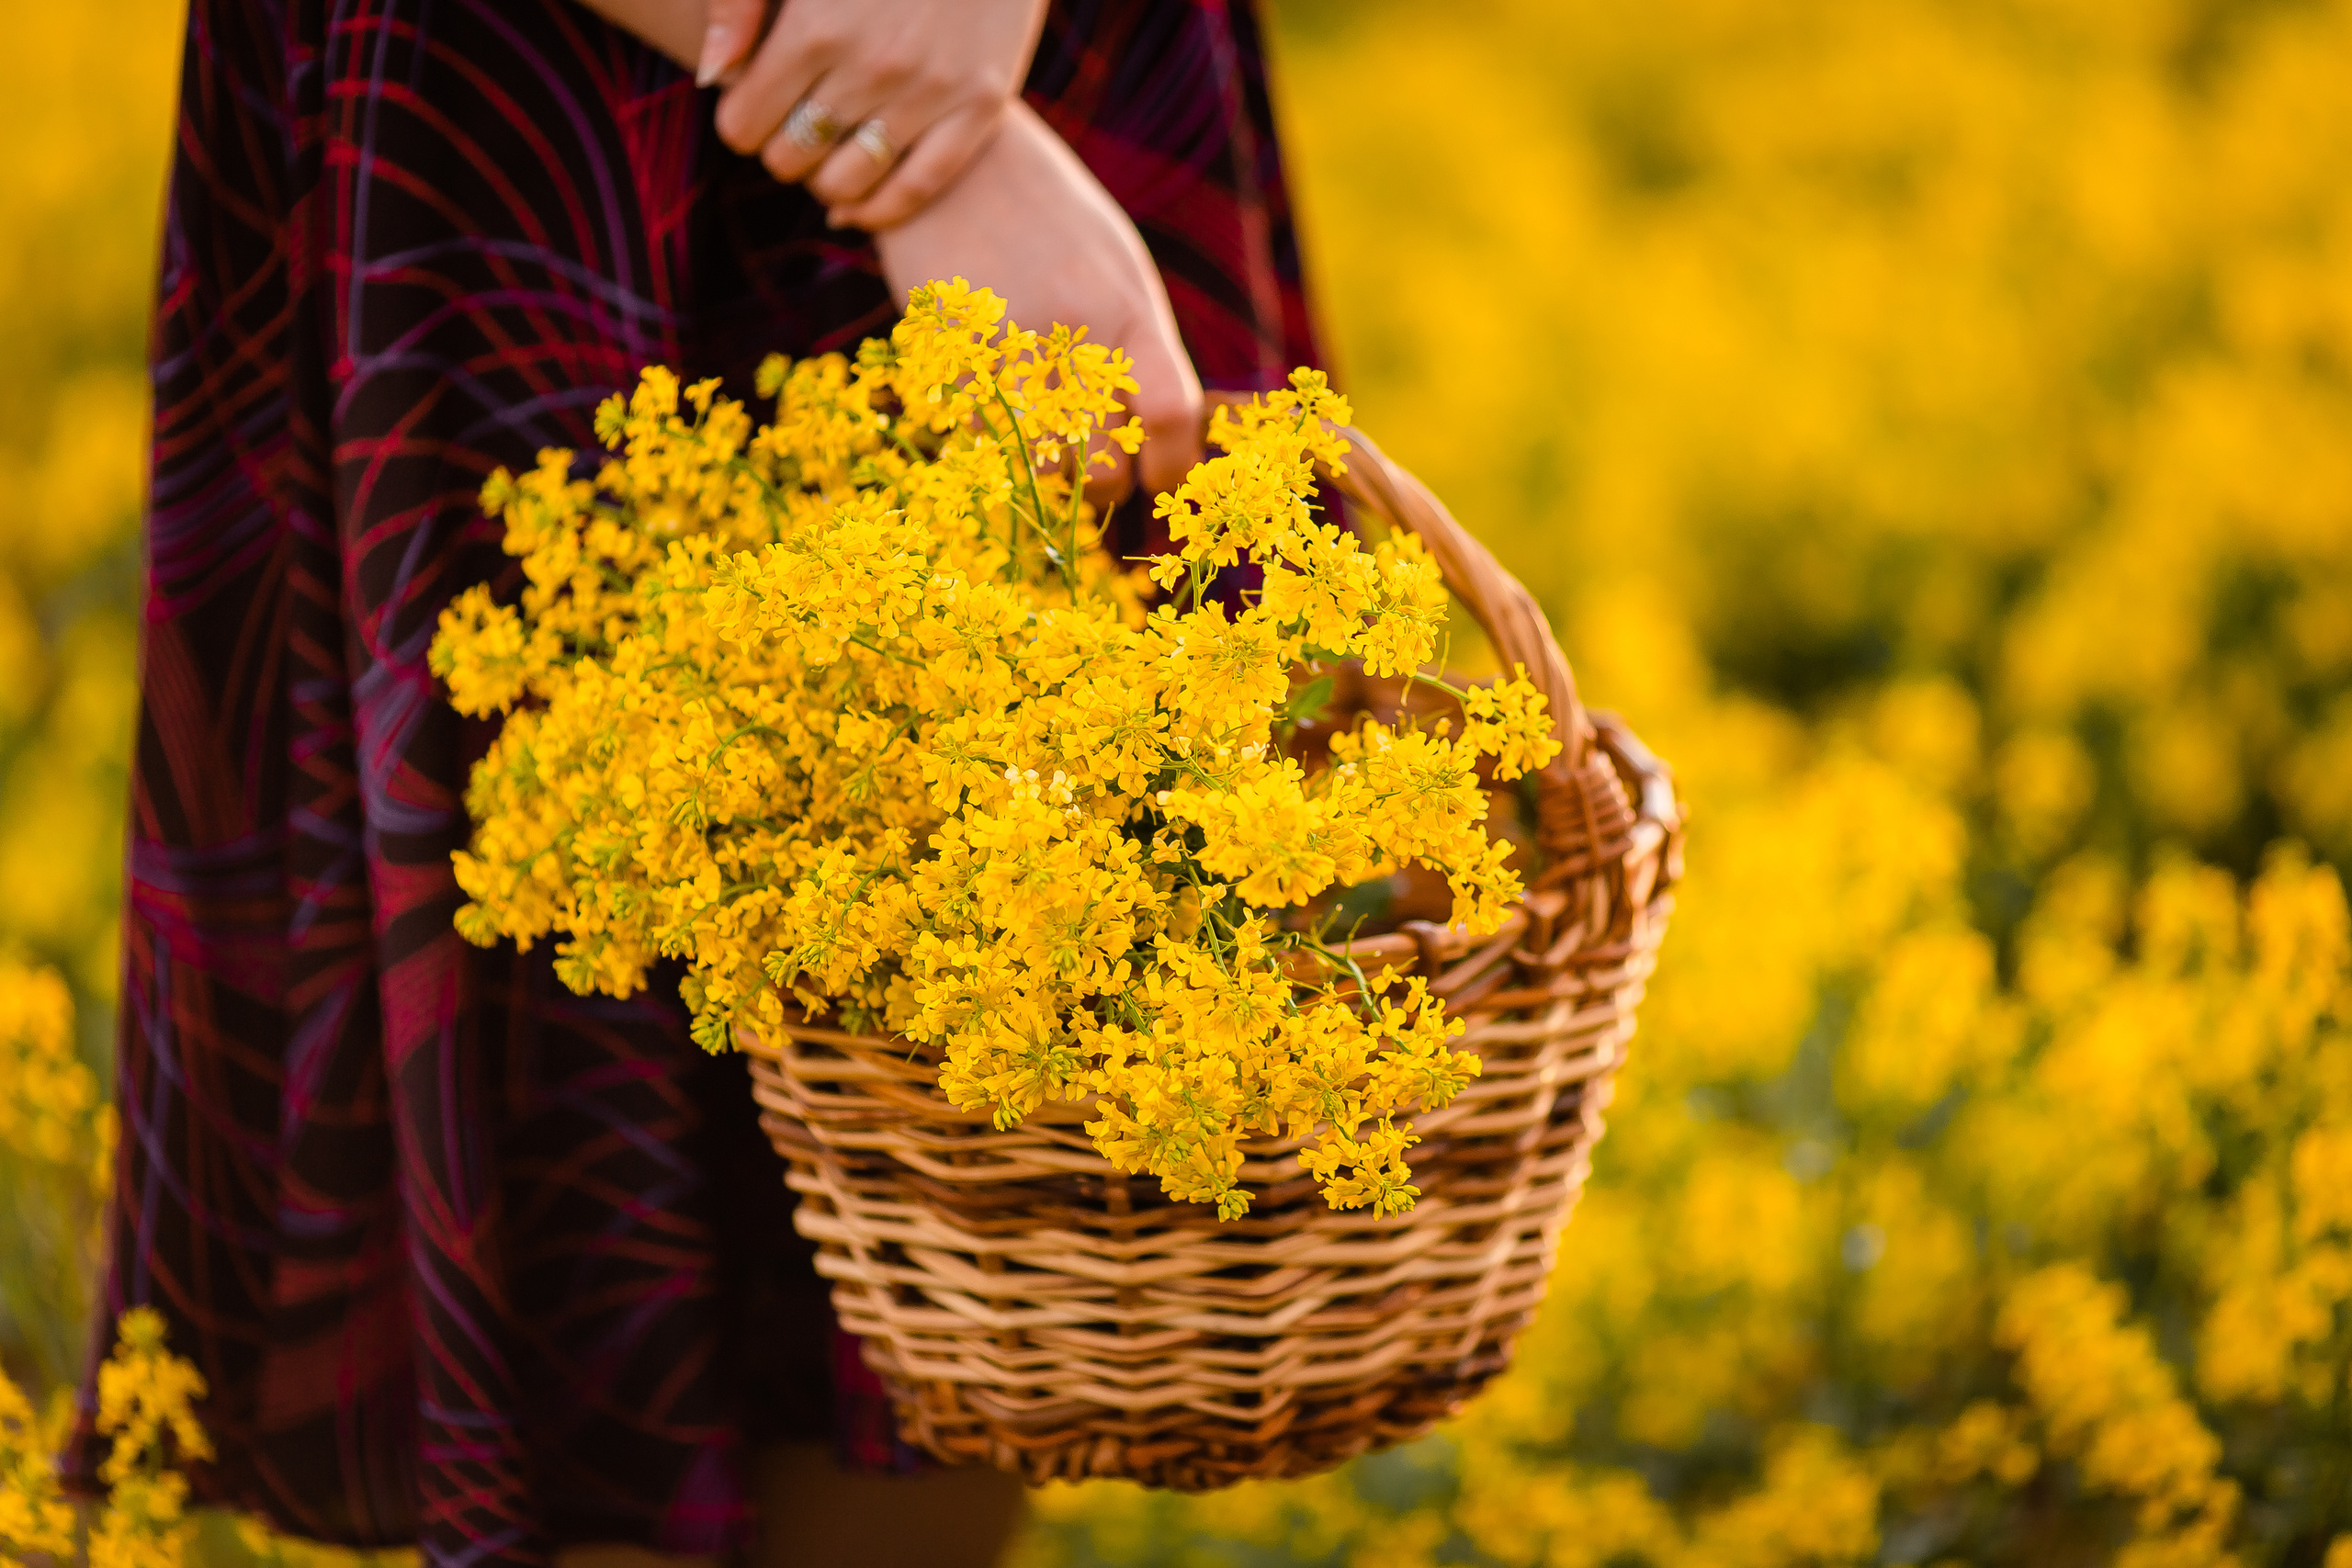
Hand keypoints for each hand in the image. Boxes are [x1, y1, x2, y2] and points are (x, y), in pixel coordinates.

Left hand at [703, 0, 1047, 232]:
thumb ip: (741, 3)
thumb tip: (713, 75)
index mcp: (816, 28)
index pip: (744, 124)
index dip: (740, 122)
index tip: (752, 107)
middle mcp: (872, 67)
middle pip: (790, 157)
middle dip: (779, 146)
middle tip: (793, 125)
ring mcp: (930, 91)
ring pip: (846, 181)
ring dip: (824, 178)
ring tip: (827, 151)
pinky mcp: (981, 105)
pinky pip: (918, 189)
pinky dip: (879, 209)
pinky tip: (857, 204)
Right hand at [873, 101, 1206, 501]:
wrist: (955, 166)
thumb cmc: (1052, 219)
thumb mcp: (1118, 266)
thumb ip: (1142, 342)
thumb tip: (1169, 429)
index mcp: (1129, 310)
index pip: (1174, 413)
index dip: (1175, 466)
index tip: (1163, 477)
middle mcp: (1074, 335)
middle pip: (1107, 464)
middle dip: (1107, 486)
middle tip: (1098, 470)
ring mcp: (1010, 353)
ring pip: (1042, 469)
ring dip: (1049, 476)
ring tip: (1048, 446)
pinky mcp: (952, 363)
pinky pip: (987, 441)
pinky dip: (1001, 445)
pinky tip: (1003, 412)